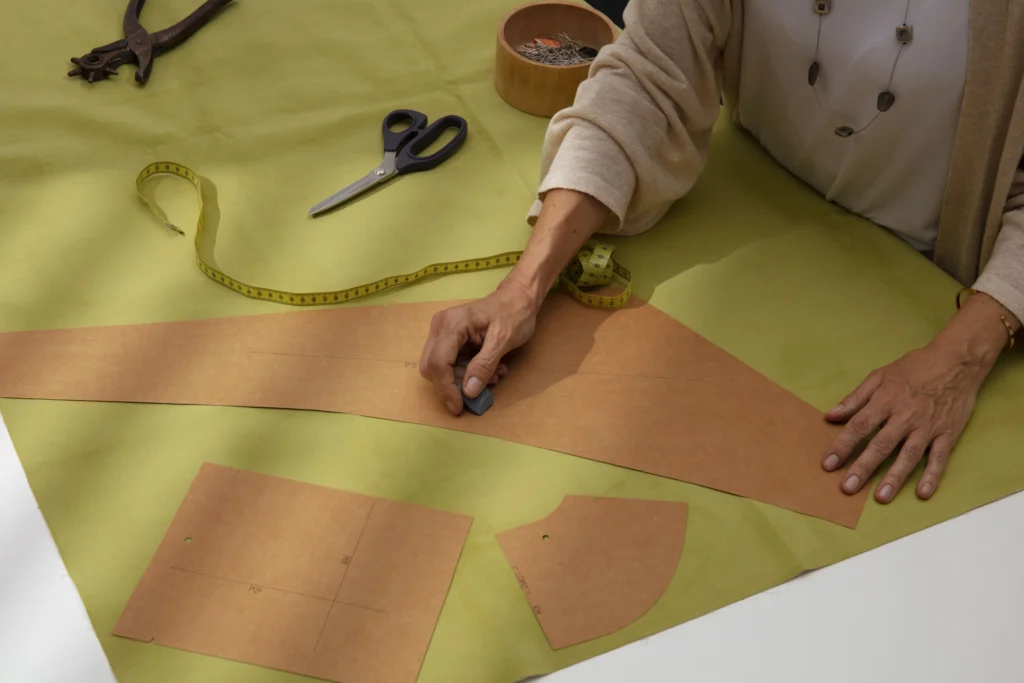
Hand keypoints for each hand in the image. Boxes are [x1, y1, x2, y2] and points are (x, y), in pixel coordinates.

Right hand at [419, 279, 540, 414]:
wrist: (519, 297)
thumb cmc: (514, 313)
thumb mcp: (503, 340)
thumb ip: (484, 365)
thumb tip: (468, 392)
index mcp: (452, 324)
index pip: (438, 363)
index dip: (446, 388)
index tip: (459, 407)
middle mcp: (441, 327)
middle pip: (433, 367)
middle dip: (454, 384)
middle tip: (482, 388)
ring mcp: (444, 332)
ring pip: (441, 368)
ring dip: (464, 379)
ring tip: (494, 376)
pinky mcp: (451, 339)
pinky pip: (451, 363)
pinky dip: (467, 372)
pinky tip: (490, 370)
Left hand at [821, 291, 1014, 502]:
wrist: (956, 361)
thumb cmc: (915, 368)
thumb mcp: (880, 376)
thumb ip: (855, 398)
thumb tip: (831, 416)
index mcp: (886, 401)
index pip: (859, 426)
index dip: (842, 445)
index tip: (828, 464)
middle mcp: (906, 416)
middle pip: (881, 445)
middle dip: (863, 467)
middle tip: (848, 488)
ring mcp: (928, 427)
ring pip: (909, 455)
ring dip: (895, 477)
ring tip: (881, 497)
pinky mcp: (947, 433)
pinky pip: (939, 458)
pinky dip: (932, 475)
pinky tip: (923, 492)